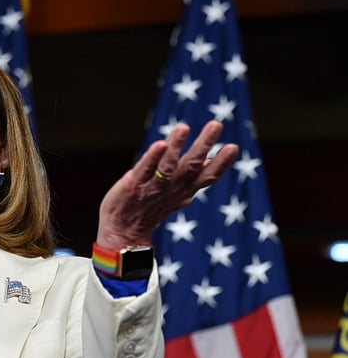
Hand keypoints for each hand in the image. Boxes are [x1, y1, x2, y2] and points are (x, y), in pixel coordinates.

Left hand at [96, 120, 237, 250]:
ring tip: (184, 127)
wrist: (123, 232)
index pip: (206, 176)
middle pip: (191, 166)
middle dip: (204, 145)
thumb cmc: (149, 209)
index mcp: (184, 190)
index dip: (220, 163)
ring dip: (176, 146)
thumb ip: (192, 180)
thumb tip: (209, 162)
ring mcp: (152, 188)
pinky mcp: (133, 185)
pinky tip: (160, 144)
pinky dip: (153, 157)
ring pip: (168, 166)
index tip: (233, 147)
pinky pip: (144, 170)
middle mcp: (171, 188)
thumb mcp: (175, 195)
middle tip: (216, 124)